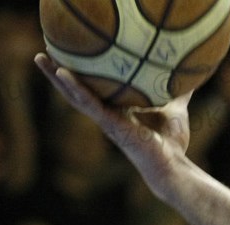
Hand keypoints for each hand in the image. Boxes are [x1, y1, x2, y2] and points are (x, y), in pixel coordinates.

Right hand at [35, 53, 191, 183]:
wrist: (173, 165)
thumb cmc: (172, 144)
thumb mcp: (175, 110)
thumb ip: (178, 94)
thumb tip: (189, 76)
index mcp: (118, 111)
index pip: (93, 89)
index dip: (79, 75)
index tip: (66, 56)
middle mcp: (107, 115)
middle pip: (76, 91)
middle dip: (58, 73)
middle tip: (41, 53)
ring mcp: (106, 121)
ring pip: (75, 96)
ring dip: (56, 77)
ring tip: (40, 58)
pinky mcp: (110, 125)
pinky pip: (89, 104)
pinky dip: (76, 88)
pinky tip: (63, 73)